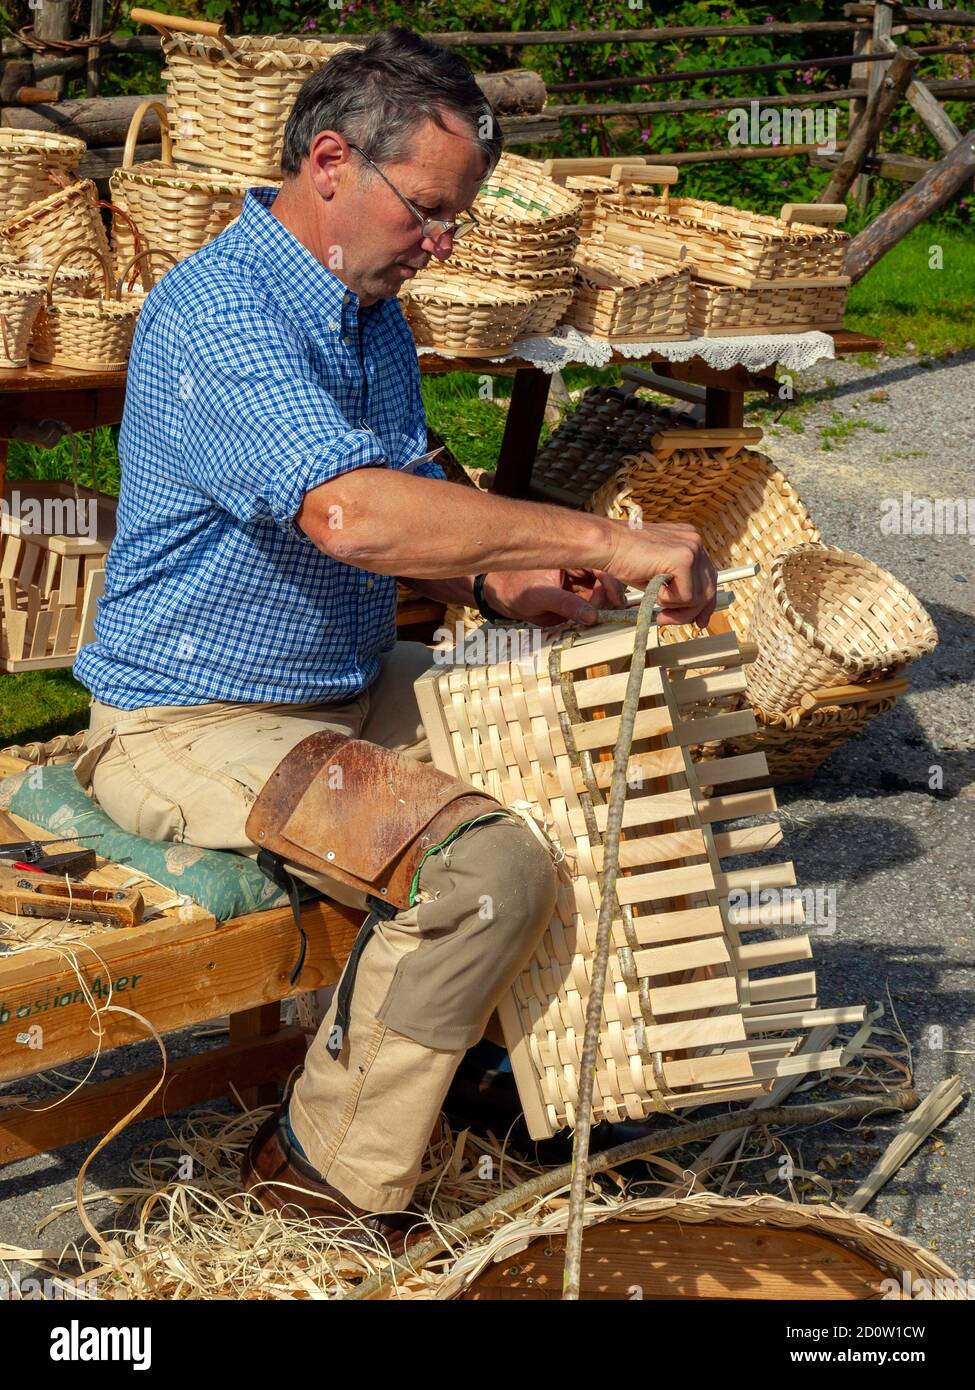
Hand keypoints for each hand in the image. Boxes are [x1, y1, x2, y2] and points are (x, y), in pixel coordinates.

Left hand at [483, 568, 628, 626]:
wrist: (498, 593)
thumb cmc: (513, 586)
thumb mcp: (538, 596)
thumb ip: (566, 605)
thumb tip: (592, 615)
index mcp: (570, 556)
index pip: (601, 565)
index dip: (612, 582)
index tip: (615, 601)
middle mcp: (578, 566)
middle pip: (607, 578)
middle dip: (610, 596)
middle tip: (606, 613)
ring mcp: (578, 580)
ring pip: (602, 592)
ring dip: (603, 605)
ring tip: (596, 617)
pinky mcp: (576, 594)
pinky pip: (592, 603)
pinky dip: (595, 611)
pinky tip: (590, 618)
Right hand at [599, 519, 717, 627]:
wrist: (607, 545)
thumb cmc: (624, 558)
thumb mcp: (658, 575)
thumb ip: (677, 585)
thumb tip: (691, 609)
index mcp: (690, 541)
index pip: (709, 578)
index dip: (704, 603)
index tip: (699, 620)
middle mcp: (695, 542)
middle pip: (708, 589)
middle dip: (690, 612)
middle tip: (666, 619)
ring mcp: (692, 548)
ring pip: (698, 597)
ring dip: (673, 606)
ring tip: (653, 597)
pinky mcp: (684, 559)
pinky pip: (686, 597)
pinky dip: (666, 600)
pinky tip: (651, 586)